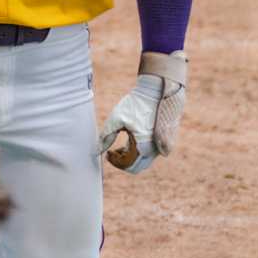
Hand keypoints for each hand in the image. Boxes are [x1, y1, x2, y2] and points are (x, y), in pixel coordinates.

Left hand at [99, 53, 185, 173]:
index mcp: (144, 146)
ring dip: (130, 158)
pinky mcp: (161, 140)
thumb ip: (106, 136)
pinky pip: (148, 154)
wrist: (155, 91)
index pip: (128, 165)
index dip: (115, 162)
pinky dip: (137, 153)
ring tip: (117, 148)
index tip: (107, 153)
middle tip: (111, 153)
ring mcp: (160, 146)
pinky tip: (128, 142)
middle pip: (137, 167)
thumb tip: (97, 150)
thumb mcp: (116, 119)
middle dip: (122, 163)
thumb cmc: (135, 103)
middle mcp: (155, 149)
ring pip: (143, 161)